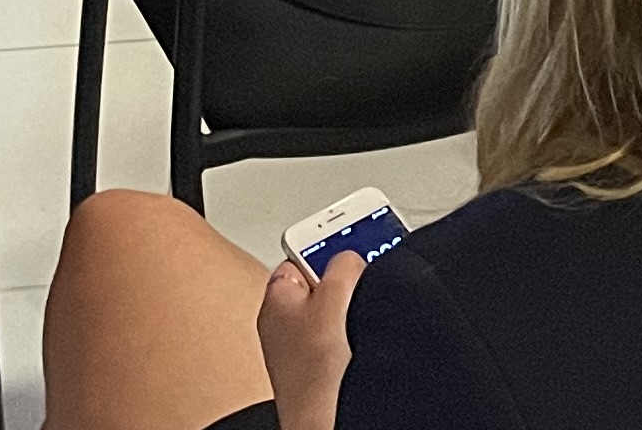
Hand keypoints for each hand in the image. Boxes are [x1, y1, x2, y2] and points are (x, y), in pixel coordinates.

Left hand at [254, 251, 365, 429]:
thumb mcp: (336, 297)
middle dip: (345, 281)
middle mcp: (283, 325)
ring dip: (353, 311)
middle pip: (320, 283)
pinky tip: (363, 343)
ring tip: (364, 317)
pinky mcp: (319, 373)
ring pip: (334, 314)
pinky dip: (354, 337)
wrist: (326, 423)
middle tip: (365, 280)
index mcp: (276, 299)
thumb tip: (351, 258)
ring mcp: (301, 352)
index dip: (326, 243)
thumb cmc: (316, 374)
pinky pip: (340, 340)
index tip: (350, 232)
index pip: (300, 255)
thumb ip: (342, 264)